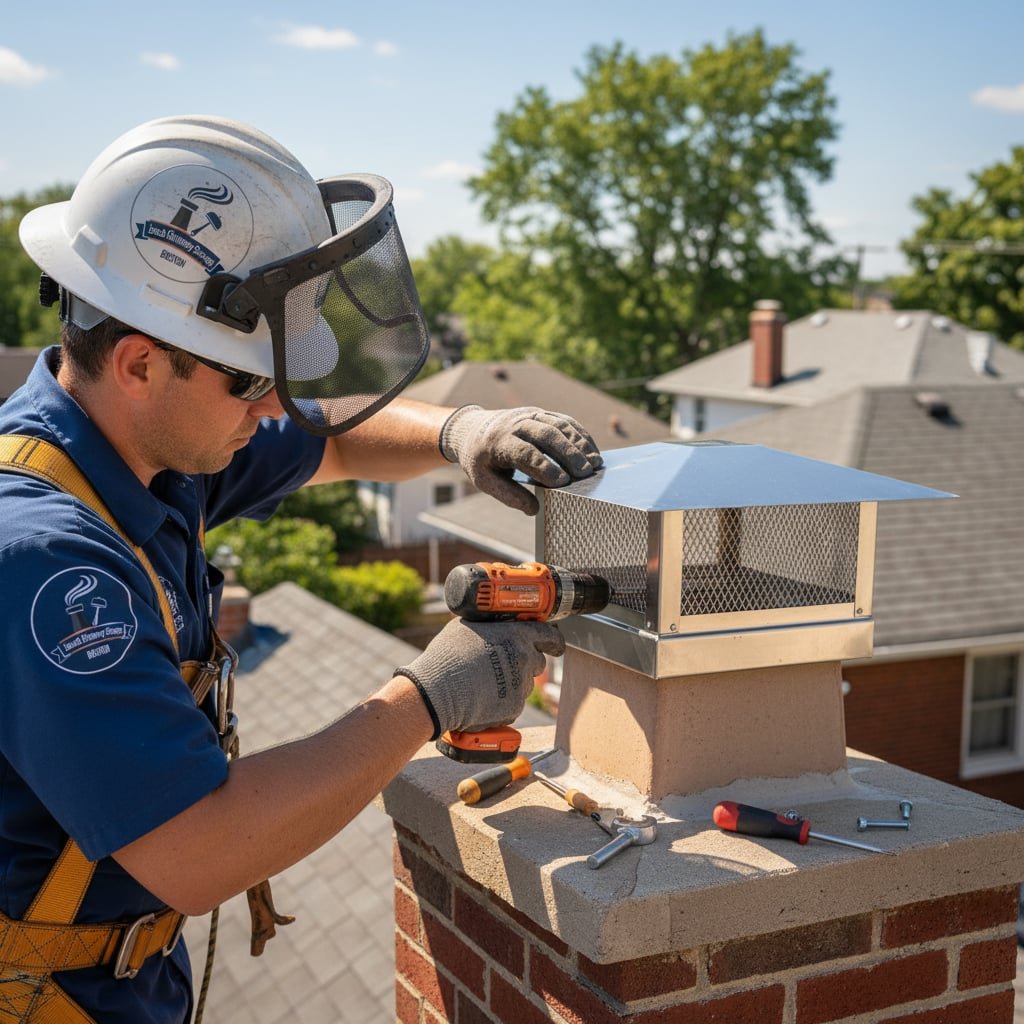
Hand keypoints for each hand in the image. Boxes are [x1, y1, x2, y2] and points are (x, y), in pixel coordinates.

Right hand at [394, 618, 565, 737]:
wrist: (437, 691)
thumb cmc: (448, 655)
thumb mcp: (469, 626)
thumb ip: (492, 625)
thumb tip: (496, 624)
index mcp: (517, 635)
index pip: (550, 636)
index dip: (554, 641)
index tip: (555, 645)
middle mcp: (525, 659)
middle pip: (537, 662)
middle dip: (525, 662)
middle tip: (504, 664)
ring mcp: (521, 685)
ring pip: (525, 684)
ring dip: (512, 682)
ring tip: (486, 682)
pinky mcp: (514, 707)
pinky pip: (514, 702)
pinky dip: (503, 701)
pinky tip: (483, 697)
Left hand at [439, 405, 602, 514]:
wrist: (472, 429)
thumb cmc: (480, 460)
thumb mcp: (484, 480)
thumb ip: (508, 495)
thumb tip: (535, 509)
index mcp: (498, 441)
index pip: (524, 452)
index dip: (544, 466)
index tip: (562, 483)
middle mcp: (515, 423)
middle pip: (546, 434)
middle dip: (568, 454)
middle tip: (585, 474)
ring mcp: (529, 414)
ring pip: (559, 425)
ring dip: (579, 444)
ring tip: (595, 465)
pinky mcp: (541, 413)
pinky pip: (565, 421)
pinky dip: (581, 436)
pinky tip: (593, 452)